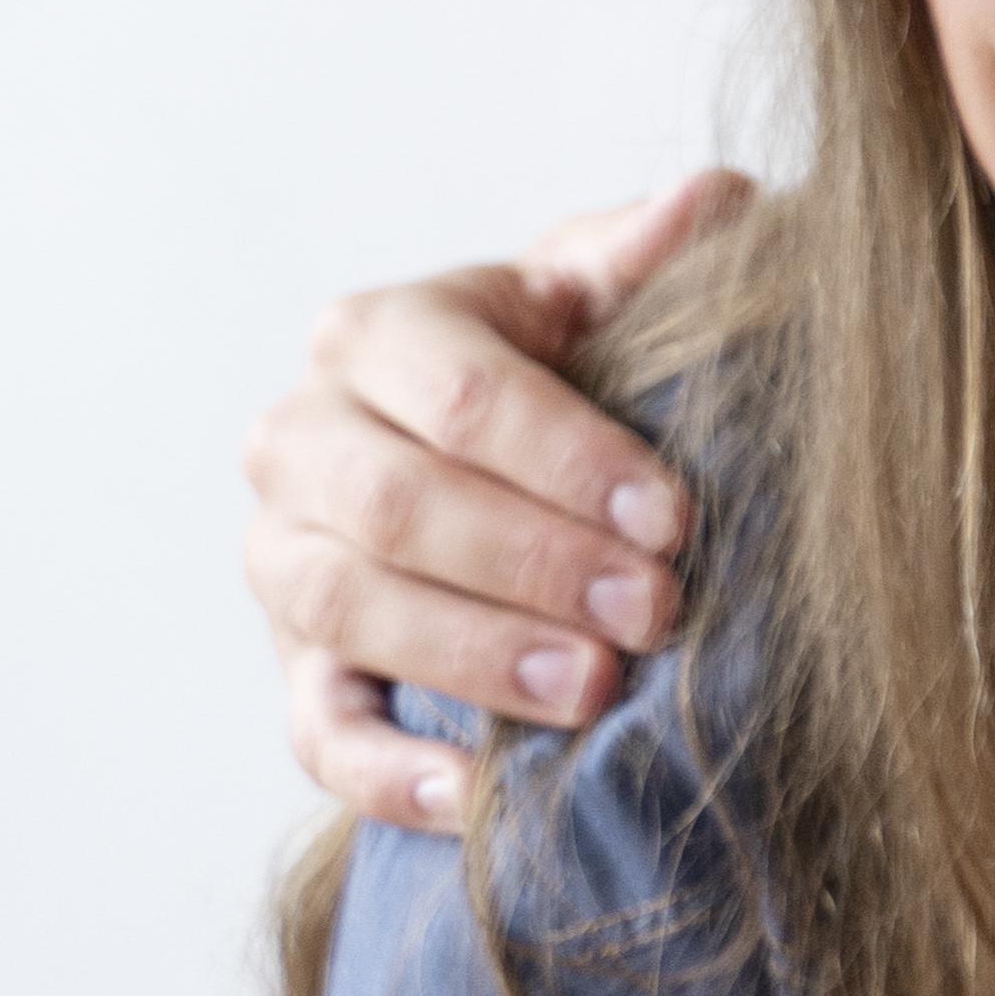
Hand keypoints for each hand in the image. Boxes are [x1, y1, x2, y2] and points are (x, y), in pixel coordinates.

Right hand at [250, 170, 754, 828]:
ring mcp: (285, 556)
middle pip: (396, 505)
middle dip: (530, 561)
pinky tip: (474, 795)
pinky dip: (385, 771)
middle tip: (653, 610)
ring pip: (345, 607)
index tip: (673, 518)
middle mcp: (304, 438)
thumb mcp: (606, 296)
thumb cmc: (574, 365)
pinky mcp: (299, 665)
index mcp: (379, 334)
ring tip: (591, 692)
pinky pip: (316, 730)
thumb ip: (646, 253)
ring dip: (471, 654)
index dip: (568, 460)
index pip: (461, 397)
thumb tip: (709, 200)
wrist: (509, 457)